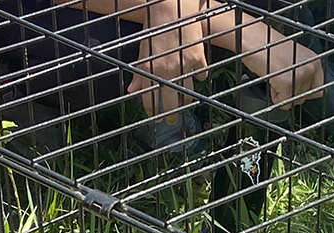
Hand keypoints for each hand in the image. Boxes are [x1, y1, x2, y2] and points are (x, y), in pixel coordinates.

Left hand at [127, 0, 208, 122]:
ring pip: (188, 94)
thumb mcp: (143, 50)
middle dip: (171, 115)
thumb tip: (132, 91)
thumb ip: (139, 72)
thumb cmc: (155, 26)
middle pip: (171, 103)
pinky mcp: (198, 58)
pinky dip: (199, 77)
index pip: (150, 99)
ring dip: (186, 101)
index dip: (153, 112)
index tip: (156, 119)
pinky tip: (196, 75)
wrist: (172, 6)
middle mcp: (167, 71)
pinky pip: (201, 76)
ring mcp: (184, 65)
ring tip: (185, 103)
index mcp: (151, 69)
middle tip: (172, 120)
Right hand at [240, 26, 322, 107]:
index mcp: (315, 61)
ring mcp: (300, 75)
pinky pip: (283, 103)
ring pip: (293, 101)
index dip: (304, 92)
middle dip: (291, 92)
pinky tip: (272, 79)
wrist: (254, 39)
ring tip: (276, 75)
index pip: (319, 90)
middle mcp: (311, 67)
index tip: (294, 86)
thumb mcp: (295, 60)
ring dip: (282, 93)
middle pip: (304, 98)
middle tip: (280, 75)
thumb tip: (305, 94)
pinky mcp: (288, 83)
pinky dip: (274, 96)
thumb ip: (304, 75)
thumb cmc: (270, 48)